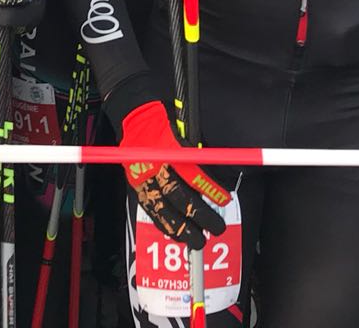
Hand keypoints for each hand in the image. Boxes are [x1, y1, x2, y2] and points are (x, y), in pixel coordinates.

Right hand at [118, 101, 229, 248]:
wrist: (134, 118)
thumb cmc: (162, 122)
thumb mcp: (184, 132)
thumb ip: (196, 154)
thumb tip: (214, 173)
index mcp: (168, 150)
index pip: (193, 174)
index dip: (210, 190)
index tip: (224, 200)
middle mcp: (155, 166)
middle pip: (179, 197)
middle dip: (199, 216)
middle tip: (216, 227)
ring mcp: (143, 178)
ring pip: (163, 209)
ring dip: (182, 228)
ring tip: (198, 240)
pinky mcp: (136, 186)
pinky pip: (150, 210)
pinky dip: (164, 225)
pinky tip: (176, 234)